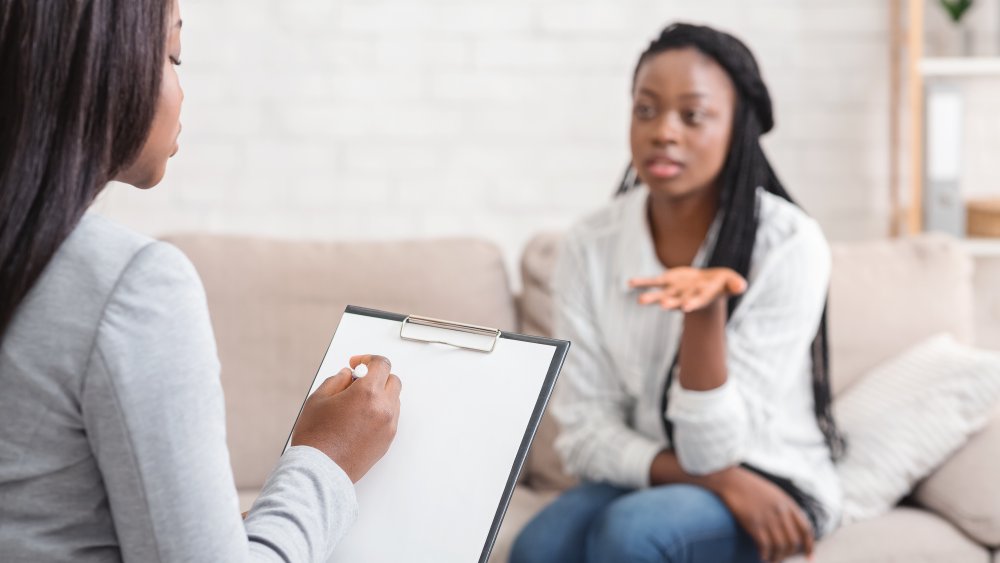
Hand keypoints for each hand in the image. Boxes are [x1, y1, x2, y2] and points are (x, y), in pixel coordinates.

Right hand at [291, 354, 401, 482]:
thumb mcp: (319, 399)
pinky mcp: (387, 441)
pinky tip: (360, 419)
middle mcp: (384, 409)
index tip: (357, 364)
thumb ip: (337, 380)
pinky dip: (380, 413)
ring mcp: (388, 426)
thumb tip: (348, 375)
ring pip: (393, 400)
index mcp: (368, 393)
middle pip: (392, 381)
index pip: (381, 364)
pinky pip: (390, 418)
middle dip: (377, 377)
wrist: (320, 471)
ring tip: (356, 404)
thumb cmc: (316, 438)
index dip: (368, 360)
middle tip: (357, 383)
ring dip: (380, 395)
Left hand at [629, 267, 746, 312]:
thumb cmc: (722, 284)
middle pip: (676, 302)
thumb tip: (742, 286)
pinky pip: (652, 282)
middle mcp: (685, 297)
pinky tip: (630, 283)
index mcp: (700, 298)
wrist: (708, 283)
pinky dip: (642, 282)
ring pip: (660, 295)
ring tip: (640, 300)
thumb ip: (735, 285)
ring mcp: (674, 291)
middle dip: (669, 303)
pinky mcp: (667, 282)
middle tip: (661, 305)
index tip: (686, 307)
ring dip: (650, 297)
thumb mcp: (731, 282)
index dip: (691, 304)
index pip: (695, 302)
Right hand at [717, 469, 814, 562]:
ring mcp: (768, 518)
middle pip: (793, 541)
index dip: (809, 546)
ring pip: (781, 547)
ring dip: (778, 558)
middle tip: (784, 558)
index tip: (808, 557)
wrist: (731, 481)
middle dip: (790, 554)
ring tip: (772, 560)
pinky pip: (765, 547)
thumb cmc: (750, 487)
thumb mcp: (773, 494)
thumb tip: (790, 528)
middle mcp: (781, 512)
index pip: (806, 529)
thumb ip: (783, 508)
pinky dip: (765, 556)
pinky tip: (762, 558)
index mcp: (788, 504)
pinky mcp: (754, 524)